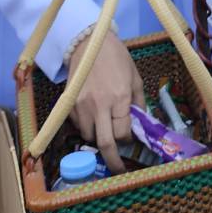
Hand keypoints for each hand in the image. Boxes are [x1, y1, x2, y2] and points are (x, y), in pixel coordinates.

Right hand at [68, 31, 145, 173]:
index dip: (128, 139)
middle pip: (104, 144)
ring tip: (106, 130)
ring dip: (99, 139)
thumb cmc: (117, 58)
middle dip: (112, 161)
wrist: (89, 43)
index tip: (130, 138)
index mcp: (119, 97)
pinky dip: (87, 128)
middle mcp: (99, 105)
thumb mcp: (135, 77)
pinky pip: (78, 126)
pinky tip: (94, 118)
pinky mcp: (69, 104)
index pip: (122, 132)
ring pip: (90, 137)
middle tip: (118, 168)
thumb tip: (142, 124)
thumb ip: (139, 103)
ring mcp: (81, 106)